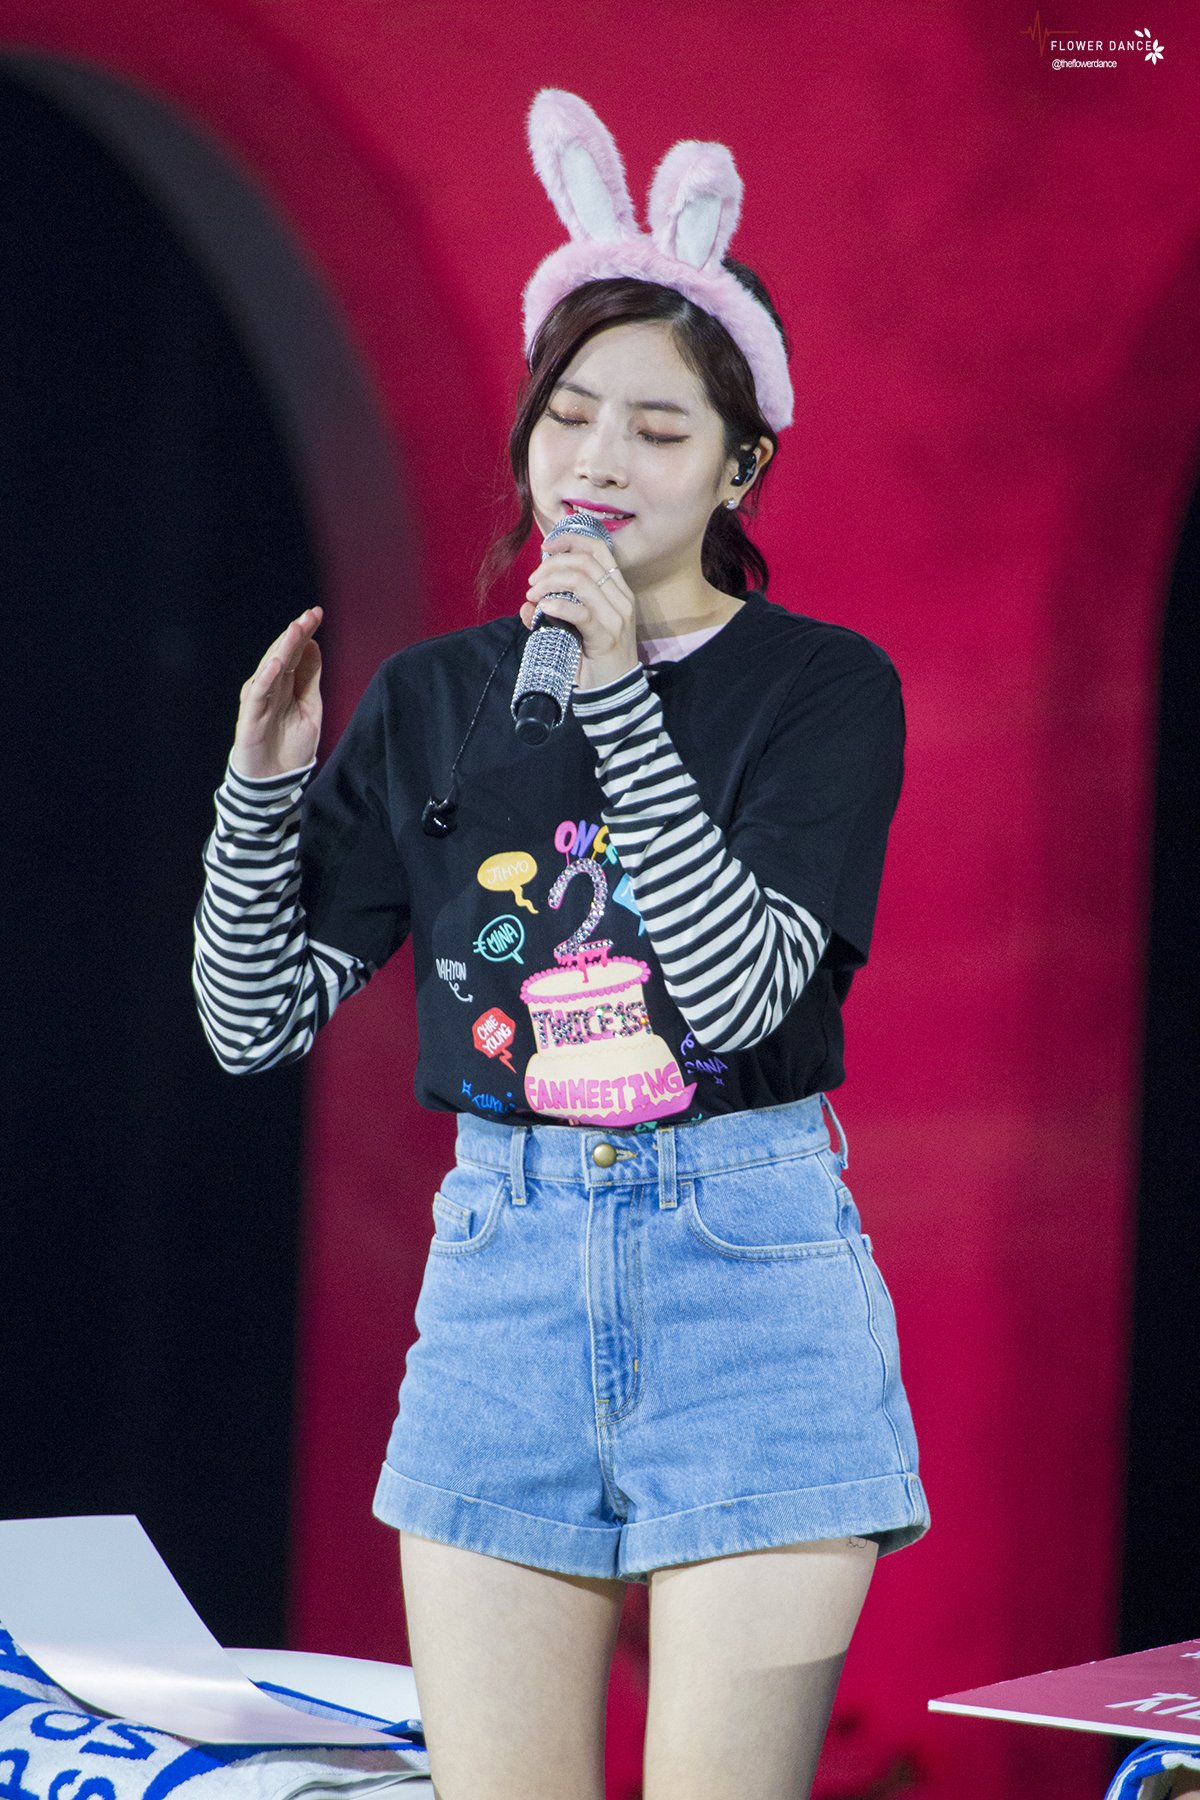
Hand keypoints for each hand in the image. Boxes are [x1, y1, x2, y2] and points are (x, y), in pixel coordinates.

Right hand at [230, 606, 323, 778]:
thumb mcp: (310, 707)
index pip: (296, 652)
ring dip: (283, 648)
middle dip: (296, 634)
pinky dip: (267, 677)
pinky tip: (277, 663)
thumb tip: (314, 646)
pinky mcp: (251, 716)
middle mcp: (271, 687)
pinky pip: (259, 694)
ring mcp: (259, 699)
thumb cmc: (291, 745)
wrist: (276, 780)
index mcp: (286, 683)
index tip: (318, 613)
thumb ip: (310, 678)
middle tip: (310, 615)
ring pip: (271, 668)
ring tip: (295, 629)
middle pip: (284, 654)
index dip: (306, 633)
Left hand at [521, 531, 637, 689]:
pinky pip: (580, 613)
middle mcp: (621, 598)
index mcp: (618, 589)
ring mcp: (616, 617)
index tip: (545, 547)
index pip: (598, 549)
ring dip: (550, 584)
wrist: (614, 692)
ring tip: (534, 596)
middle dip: (552, 566)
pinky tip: (544, 609)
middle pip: (585, 562)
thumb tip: (527, 605)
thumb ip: (555, 612)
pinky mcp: (606, 637)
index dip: (570, 540)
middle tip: (532, 582)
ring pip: (581, 582)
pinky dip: (557, 606)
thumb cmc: (596, 657)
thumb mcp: (576, 629)